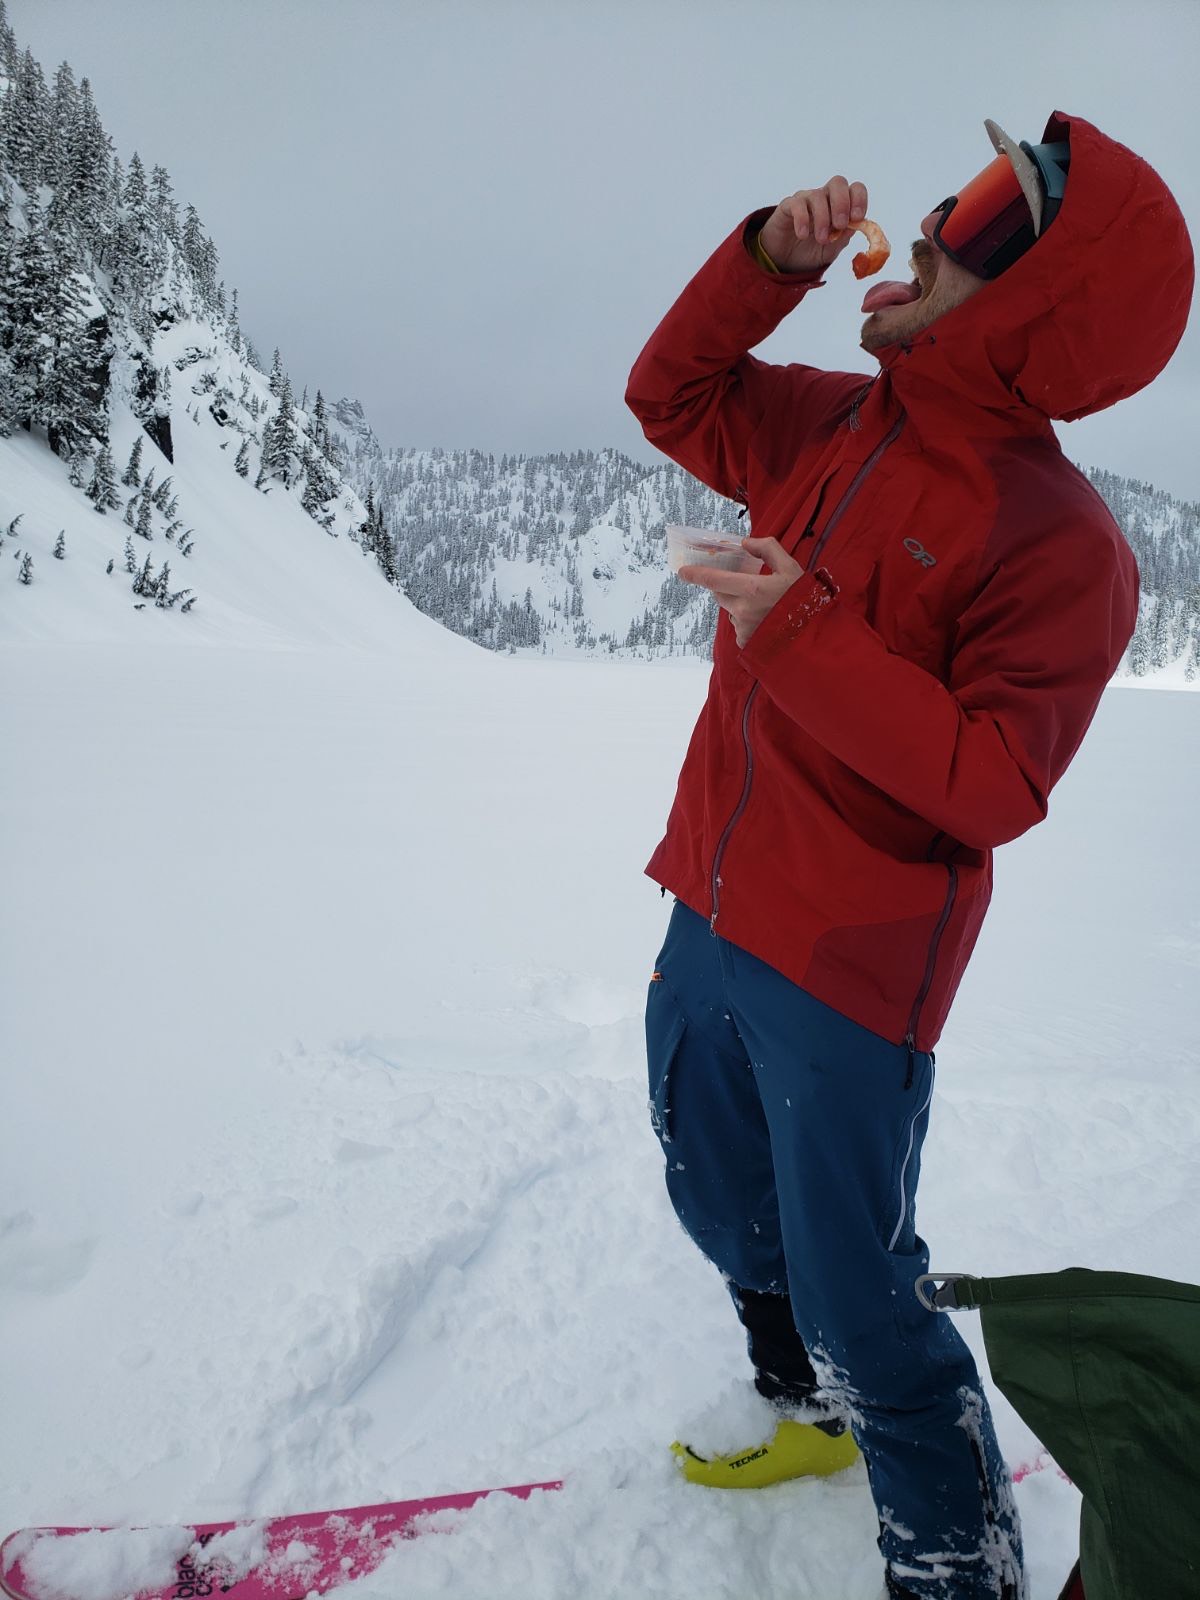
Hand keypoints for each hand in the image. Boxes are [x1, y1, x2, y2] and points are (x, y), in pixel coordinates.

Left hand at [677, 536, 803, 647]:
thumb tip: (746, 542)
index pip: (713, 580)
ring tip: (764, 606)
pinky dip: (746, 621)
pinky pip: (738, 626)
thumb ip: (768, 549)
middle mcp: (742, 610)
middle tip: (747, 585)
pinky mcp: (744, 642)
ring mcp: (742, 628)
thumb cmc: (803, 600)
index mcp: (752, 589)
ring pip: (730, 610)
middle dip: (727, 587)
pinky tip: (765, 620)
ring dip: (739, 605)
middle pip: (720, 594)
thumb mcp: (791, 568)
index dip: (696, 574)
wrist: (812, 637)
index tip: (683, 571)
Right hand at [758, 175, 869, 273]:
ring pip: (817, 195)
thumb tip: (857, 225)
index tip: (857, 218)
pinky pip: (796, 204)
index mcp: (841, 204)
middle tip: (840, 225)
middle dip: (842, 203)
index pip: (855, 189)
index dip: (859, 199)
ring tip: (822, 239)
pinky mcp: (787, 206)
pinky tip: (803, 235)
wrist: (787, 261)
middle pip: (838, 182)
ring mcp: (806, 199)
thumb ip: (845, 236)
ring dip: (822, 218)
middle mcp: (825, 197)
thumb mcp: (834, 248)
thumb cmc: (813, 250)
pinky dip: (802, 219)